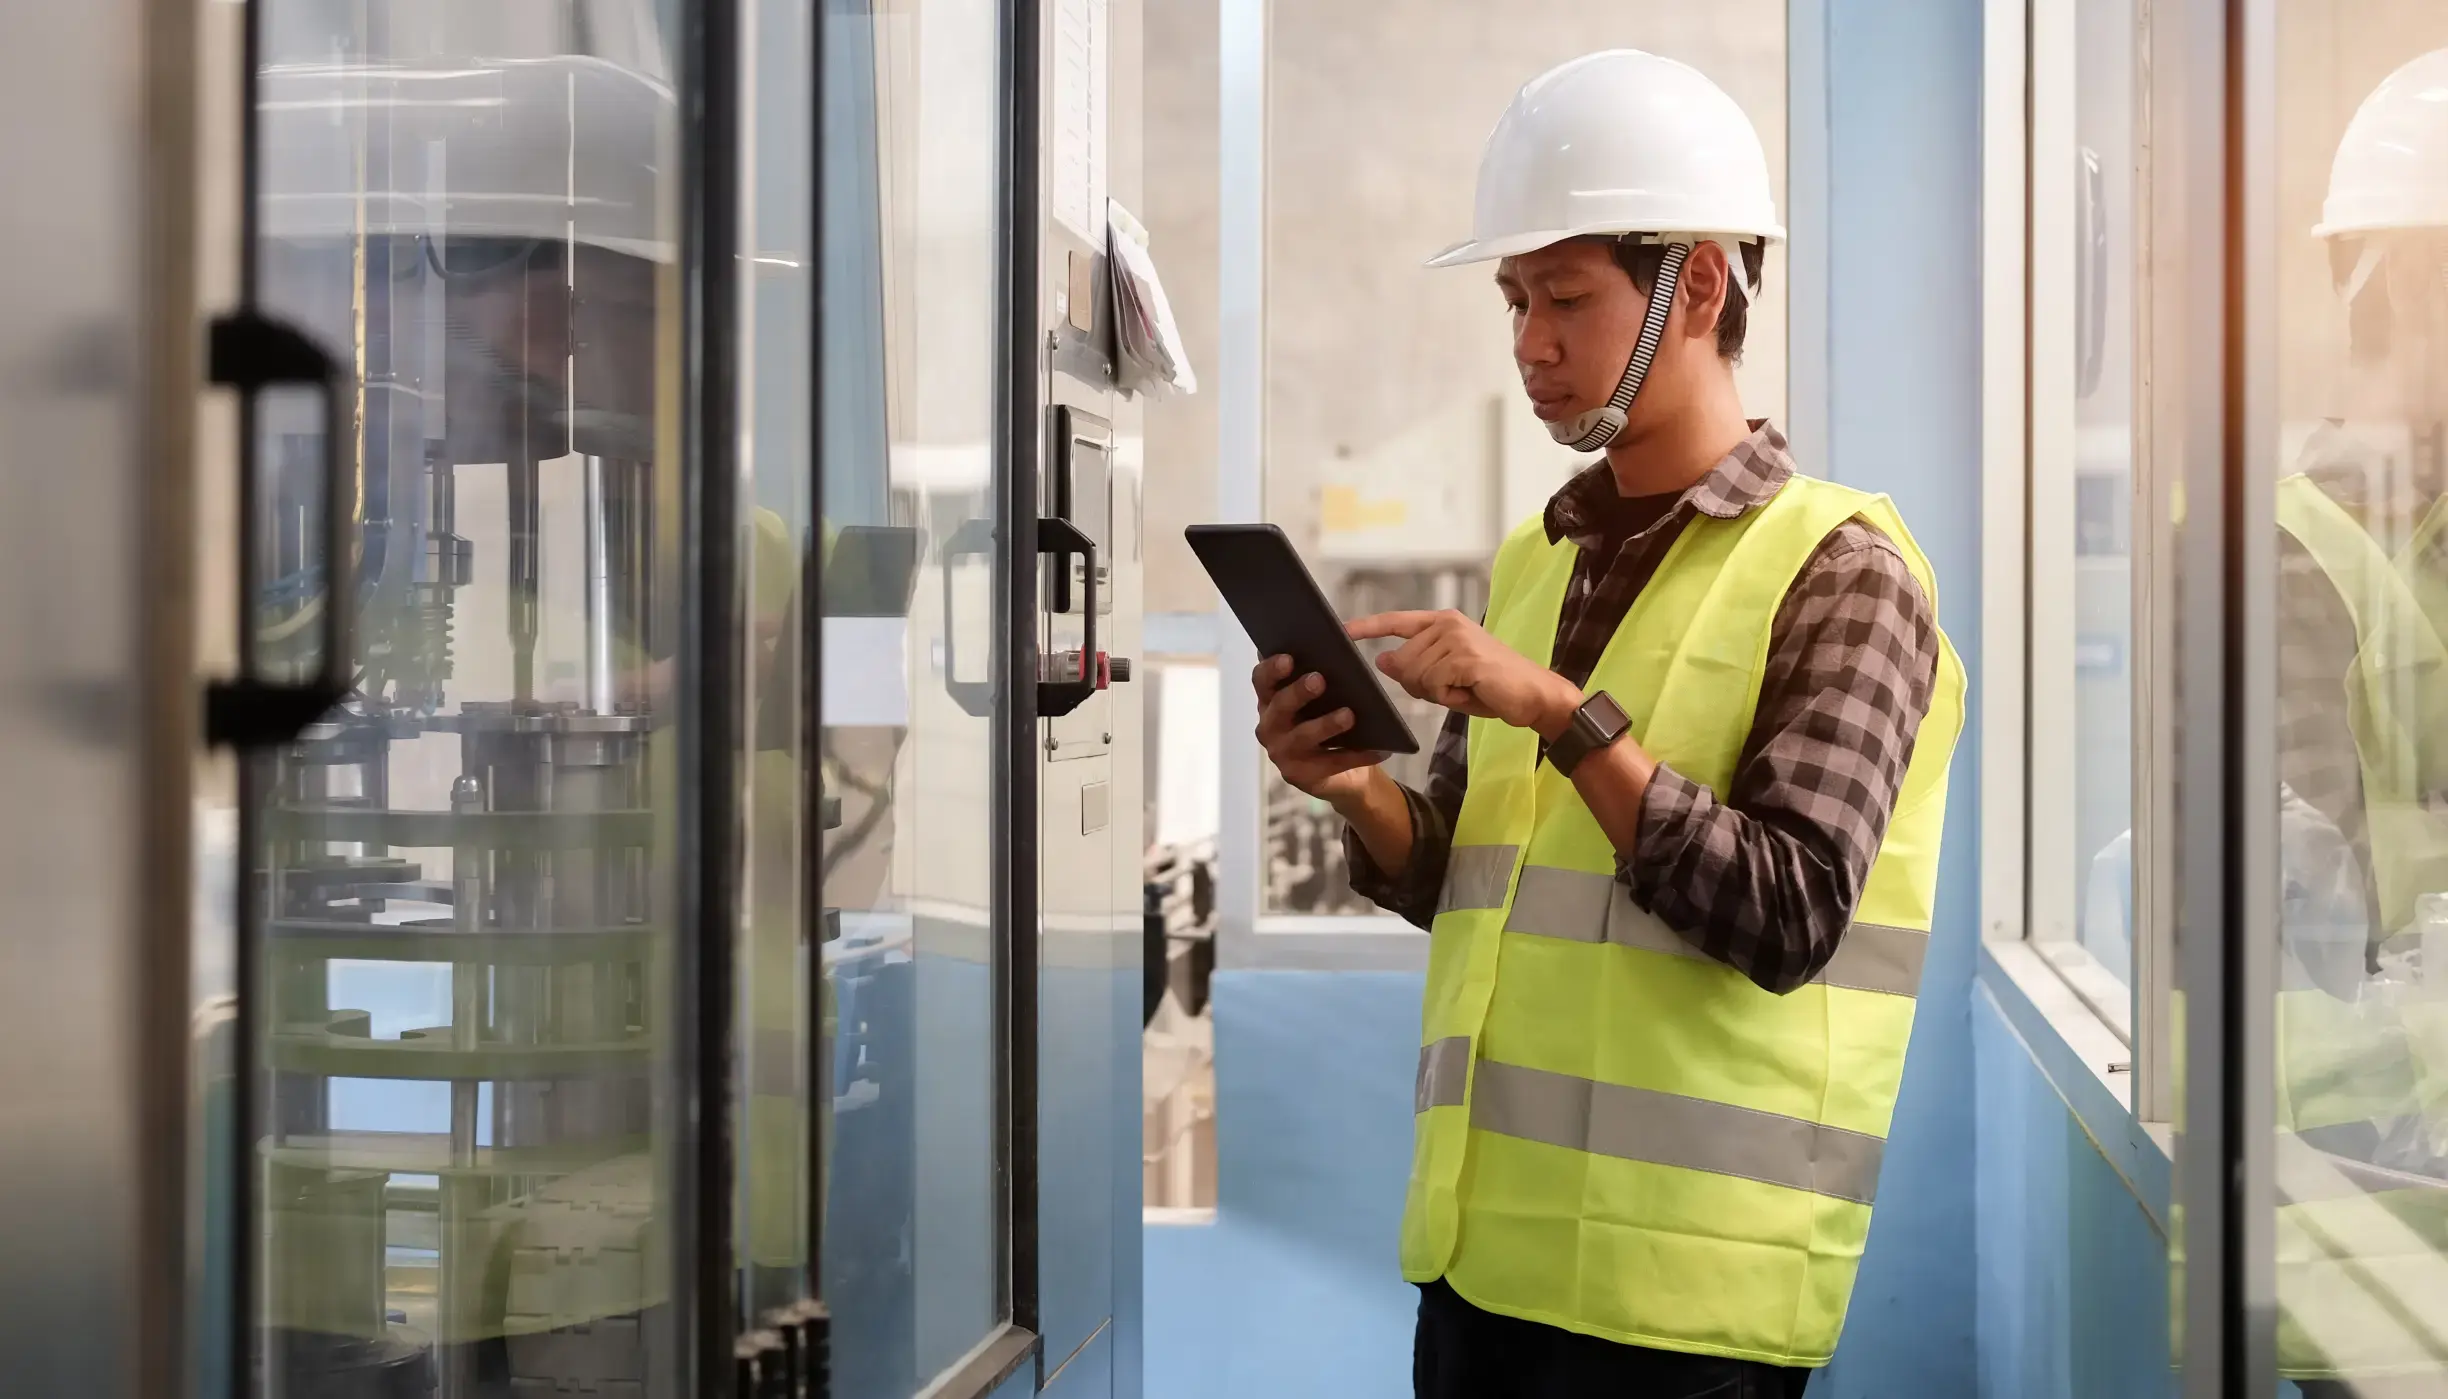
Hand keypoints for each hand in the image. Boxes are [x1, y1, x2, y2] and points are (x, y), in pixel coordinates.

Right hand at [1252, 654, 1387, 802]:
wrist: (1345, 774)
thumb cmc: (1328, 723)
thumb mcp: (1322, 700)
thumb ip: (1318, 677)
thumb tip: (1338, 651)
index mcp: (1271, 701)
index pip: (1262, 680)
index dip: (1271, 669)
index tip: (1289, 658)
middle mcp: (1270, 727)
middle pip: (1279, 706)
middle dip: (1298, 692)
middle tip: (1319, 680)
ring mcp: (1282, 754)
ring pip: (1303, 736)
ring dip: (1326, 724)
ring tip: (1349, 715)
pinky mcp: (1301, 776)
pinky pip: (1332, 763)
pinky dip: (1357, 755)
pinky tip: (1379, 749)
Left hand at [1347, 610, 1579, 735]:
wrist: (1535, 695)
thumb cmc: (1492, 688)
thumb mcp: (1446, 678)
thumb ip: (1415, 667)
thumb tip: (1382, 661)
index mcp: (1443, 623)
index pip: (1396, 621)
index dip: (1368, 627)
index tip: (1343, 631)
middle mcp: (1447, 624)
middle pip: (1402, 661)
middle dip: (1419, 685)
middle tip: (1452, 689)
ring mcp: (1456, 638)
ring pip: (1415, 675)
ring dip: (1436, 692)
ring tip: (1465, 688)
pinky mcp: (1465, 657)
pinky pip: (1433, 684)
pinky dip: (1448, 697)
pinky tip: (1470, 691)